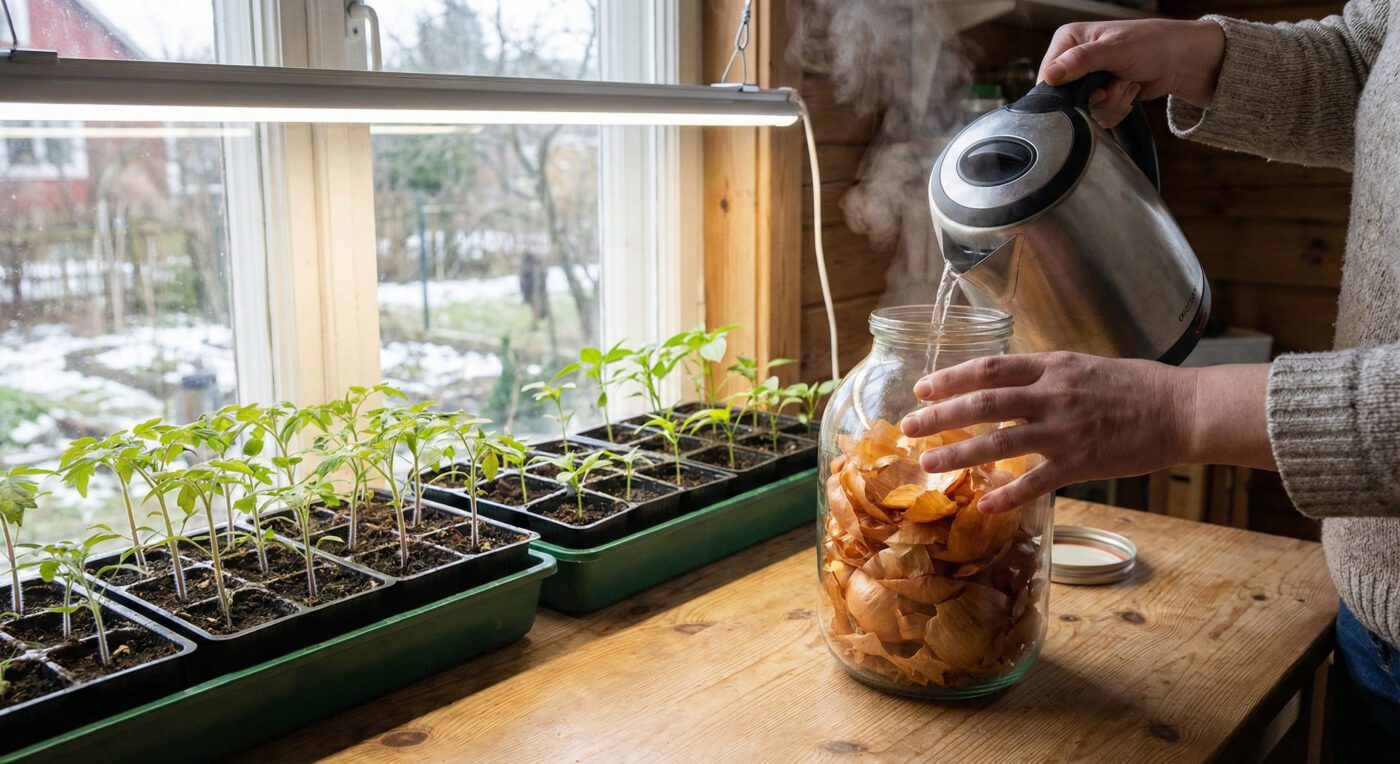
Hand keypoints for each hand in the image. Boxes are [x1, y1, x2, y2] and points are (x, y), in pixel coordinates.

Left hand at [899, 353, 1274, 513]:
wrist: (1181, 409)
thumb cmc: (1135, 387)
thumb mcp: (1083, 367)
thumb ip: (1044, 377)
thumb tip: (1006, 386)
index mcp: (1052, 367)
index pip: (989, 368)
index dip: (951, 378)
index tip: (922, 388)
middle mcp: (1053, 395)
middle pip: (984, 403)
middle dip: (941, 416)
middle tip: (909, 427)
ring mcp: (1065, 430)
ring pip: (999, 441)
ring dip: (959, 454)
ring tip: (928, 464)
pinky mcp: (1081, 462)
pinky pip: (1036, 481)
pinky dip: (1008, 493)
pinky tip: (984, 504)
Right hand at [1040, 19, 1225, 126]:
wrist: (1180, 60)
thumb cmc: (1152, 44)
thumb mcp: (1115, 49)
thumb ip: (1081, 61)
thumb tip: (1051, 75)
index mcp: (1068, 40)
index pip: (1048, 76)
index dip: (1068, 91)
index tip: (1094, 89)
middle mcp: (1072, 59)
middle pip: (1065, 99)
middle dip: (1096, 99)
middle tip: (1117, 84)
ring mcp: (1086, 79)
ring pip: (1082, 111)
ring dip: (1110, 104)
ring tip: (1127, 84)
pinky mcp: (1098, 95)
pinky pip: (1096, 116)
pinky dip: (1116, 109)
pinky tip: (1129, 92)